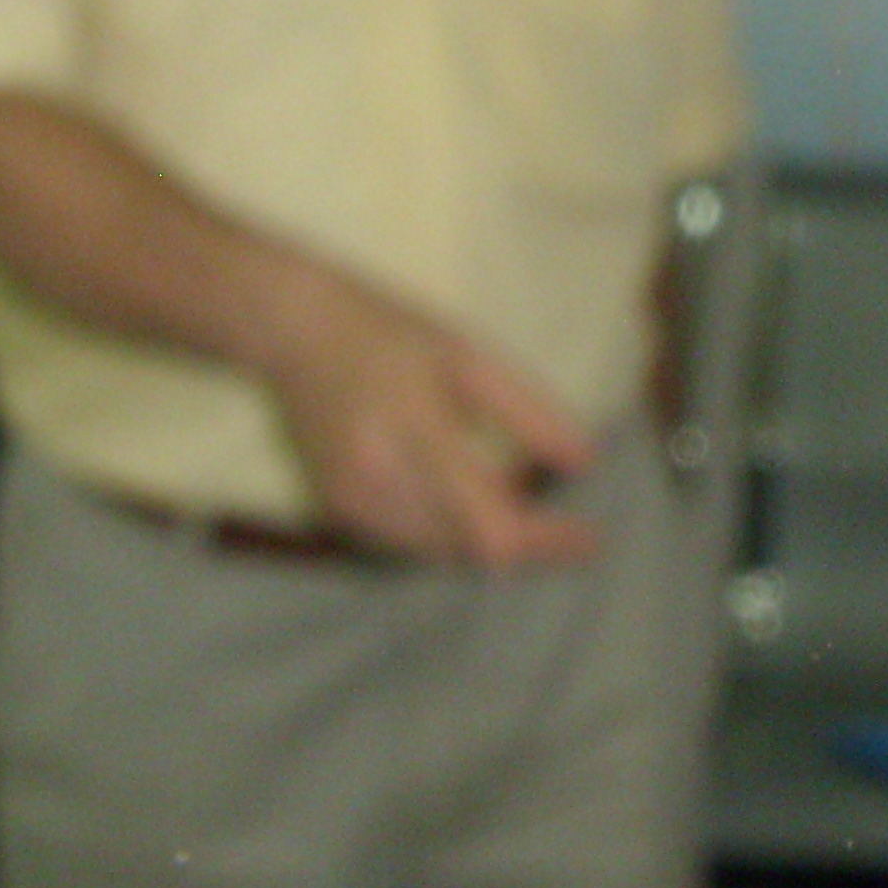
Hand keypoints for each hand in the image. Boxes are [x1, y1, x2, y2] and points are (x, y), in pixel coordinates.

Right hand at [259, 267, 600, 565]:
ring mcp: (352, 506)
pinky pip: (410, 545)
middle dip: (525, 544)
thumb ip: (528, 412)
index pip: (490, 523)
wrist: (295, 333)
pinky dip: (449, 535)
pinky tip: (469, 505)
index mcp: (417, 435)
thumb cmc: (391, 334)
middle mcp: (379, 485)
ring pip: (441, 555)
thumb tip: (585, 463)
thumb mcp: (469, 356)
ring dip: (487, 541)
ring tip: (525, 508)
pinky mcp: (338, 514)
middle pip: (470, 550)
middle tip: (569, 526)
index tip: (592, 539)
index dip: (546, 542)